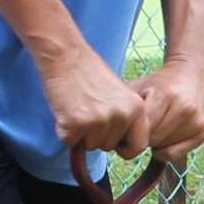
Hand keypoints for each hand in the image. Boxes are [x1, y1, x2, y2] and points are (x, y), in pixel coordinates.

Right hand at [38, 39, 144, 156]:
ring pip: (89, 146)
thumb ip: (126, 119)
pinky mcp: (76, 123)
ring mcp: (99, 120)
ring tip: (78, 108)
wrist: (66, 55)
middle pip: (108, 147)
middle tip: (88, 110)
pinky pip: (69, 142)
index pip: (139, 146)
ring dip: (81, 134)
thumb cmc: (90, 74)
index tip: (116, 144)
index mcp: (137, 107)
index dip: (124, 148)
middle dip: (97, 135)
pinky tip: (66, 110)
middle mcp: (122, 115)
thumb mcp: (120, 95)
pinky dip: (64, 131)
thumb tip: (122, 147)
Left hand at [135, 56, 203, 159]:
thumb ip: (125, 107)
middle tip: (140, 128)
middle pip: (150, 139)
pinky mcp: (202, 134)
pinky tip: (164, 137)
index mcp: (166, 94)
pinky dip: (164, 150)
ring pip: (160, 148)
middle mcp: (184, 109)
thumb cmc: (160, 83)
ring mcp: (196, 122)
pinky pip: (173, 155)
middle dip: (141, 137)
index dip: (129, 131)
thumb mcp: (139, 87)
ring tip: (154, 128)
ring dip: (153, 143)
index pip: (140, 128)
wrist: (193, 74)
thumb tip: (108, 131)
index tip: (125, 128)